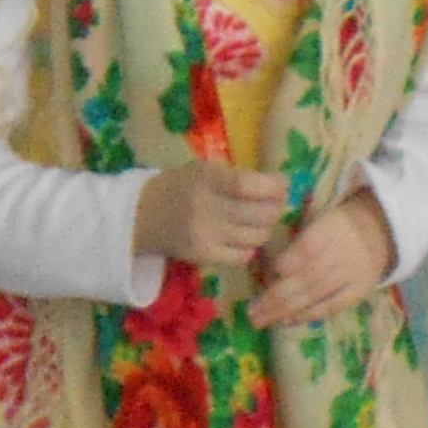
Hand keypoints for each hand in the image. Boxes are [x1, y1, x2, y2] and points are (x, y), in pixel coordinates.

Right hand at [132, 163, 290, 275]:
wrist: (143, 216)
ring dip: (265, 229)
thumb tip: (282, 188)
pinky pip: (243, 256)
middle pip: (260, 214)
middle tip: (277, 204)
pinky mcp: (204, 256)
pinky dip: (250, 247)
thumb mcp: (204, 170)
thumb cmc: (182, 187)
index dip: (274, 187)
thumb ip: (238, 178)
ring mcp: (205, 235)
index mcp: (207, 178)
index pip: (248, 185)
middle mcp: (206, 207)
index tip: (284, 185)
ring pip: (256, 237)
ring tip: (259, 221)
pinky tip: (242, 238)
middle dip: (276, 209)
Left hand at [247, 189, 397, 328]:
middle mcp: (340, 254)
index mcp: (328, 231)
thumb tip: (264, 270)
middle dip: (275, 298)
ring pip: (315, 296)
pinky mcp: (358, 291)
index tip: (263, 277)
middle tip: (252, 313)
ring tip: (262, 320)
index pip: (305, 250)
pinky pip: (331, 307)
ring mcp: (351, 275)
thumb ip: (296, 243)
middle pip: (306, 279)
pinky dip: (307, 315)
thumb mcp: (317, 221)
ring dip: (285, 311)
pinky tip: (286, 322)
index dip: (284, 265)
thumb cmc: (336, 226)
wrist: (380, 231)